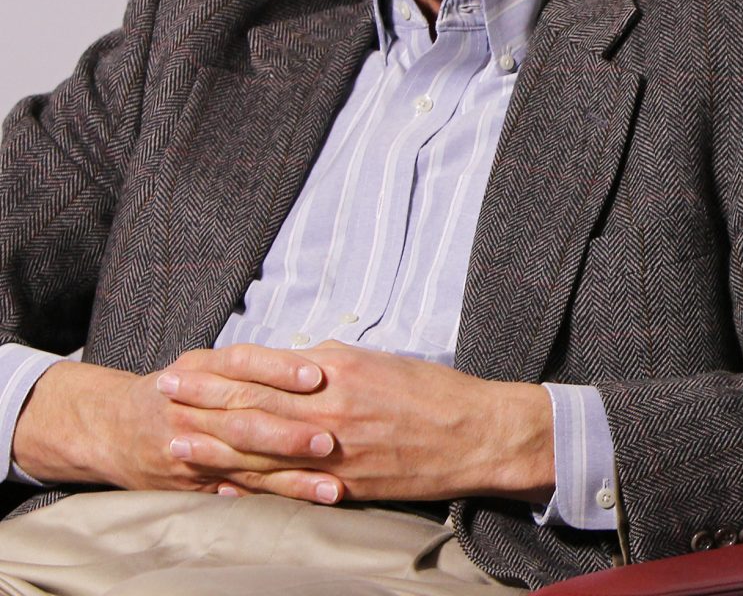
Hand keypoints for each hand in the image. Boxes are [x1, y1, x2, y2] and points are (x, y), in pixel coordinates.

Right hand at [11, 351, 341, 502]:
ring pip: (245, 463)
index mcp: (201, 370)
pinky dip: (267, 497)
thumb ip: (253, 364)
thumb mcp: (204, 362)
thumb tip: (316, 362)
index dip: (280, 369)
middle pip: (244, 418)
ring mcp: (191, 448)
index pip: (243, 364)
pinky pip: (235, 490)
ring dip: (290, 477)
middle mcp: (194, 408)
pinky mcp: (192, 481)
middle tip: (329, 439)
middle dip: (288, 432)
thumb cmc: (175, 386)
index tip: (317, 376)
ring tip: (329, 486)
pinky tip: (297, 503)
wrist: (111, 425)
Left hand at [162, 342, 555, 503]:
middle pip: (251, 406)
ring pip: (260, 450)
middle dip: (202, 402)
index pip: (264, 368)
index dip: (218, 368)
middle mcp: (329, 408)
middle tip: (162, 396)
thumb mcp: (378, 360)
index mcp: (337, 370)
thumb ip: (330, 363)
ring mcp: (333, 451)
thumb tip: (292, 364)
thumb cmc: (430, 391)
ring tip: (175, 442)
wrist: (473, 433)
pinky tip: (222, 486)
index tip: (185, 365)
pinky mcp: (344, 485)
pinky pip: (287, 488)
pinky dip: (251, 487)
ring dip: (212, 446)